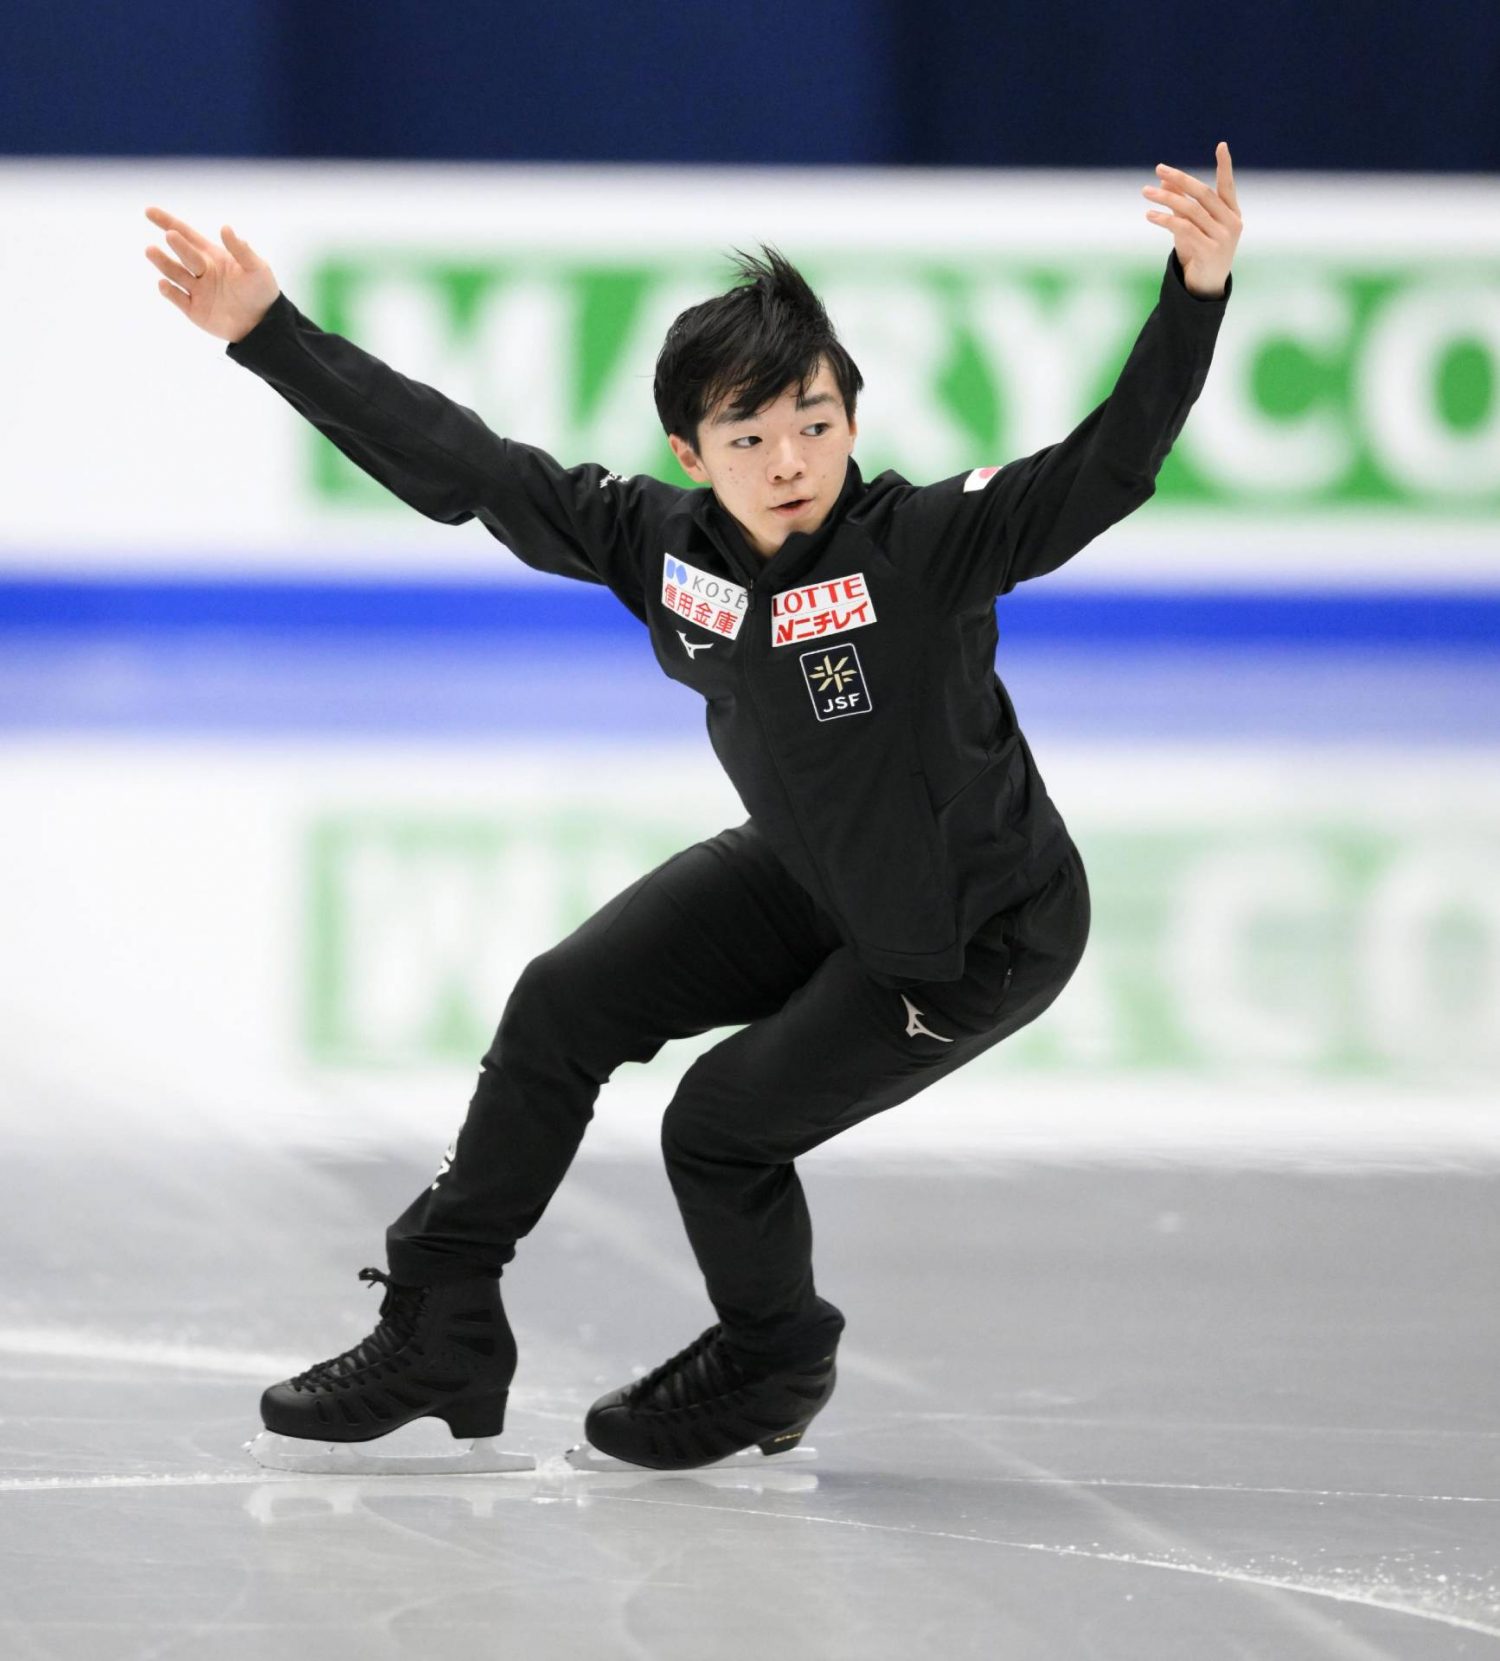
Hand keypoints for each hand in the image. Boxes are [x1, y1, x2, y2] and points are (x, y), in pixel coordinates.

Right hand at [144, 206, 280, 342]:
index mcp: (212, 256)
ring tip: (151, 250)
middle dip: (177, 245)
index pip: (187, 235)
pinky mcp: (194, 310)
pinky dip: (169, 292)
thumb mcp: (256, 268)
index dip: (168, 222)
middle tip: (171, 236)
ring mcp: (196, 290)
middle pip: (184, 254)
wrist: (264, 325)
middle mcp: (200, 270)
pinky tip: (163, 283)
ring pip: (175, 274)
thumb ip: (241, 250)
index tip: (149, 212)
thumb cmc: (262, 292)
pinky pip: (178, 299)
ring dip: (163, 263)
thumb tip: (225, 227)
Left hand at [1141, 141, 1241, 298]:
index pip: (1227, 185)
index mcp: (1232, 213)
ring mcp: (1223, 237)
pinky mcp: (1209, 251)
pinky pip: (1183, 229)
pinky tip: (1150, 215)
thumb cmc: (1199, 253)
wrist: (1205, 287)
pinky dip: (1165, 220)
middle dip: (1180, 180)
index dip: (1225, 166)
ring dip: (1166, 199)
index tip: (1221, 145)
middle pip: (1203, 194)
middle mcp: (1231, 222)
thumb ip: (1182, 203)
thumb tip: (1165, 181)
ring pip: (1190, 210)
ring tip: (1146, 192)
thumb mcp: (1191, 226)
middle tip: (1159, 169)